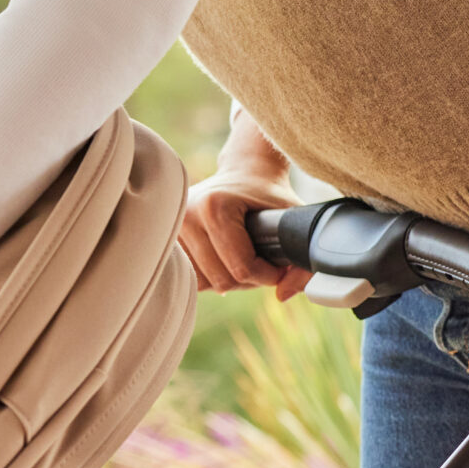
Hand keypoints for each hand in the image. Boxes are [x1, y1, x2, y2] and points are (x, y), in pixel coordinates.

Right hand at [178, 112, 313, 300]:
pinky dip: (209, 276)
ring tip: (242, 262)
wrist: (245, 171)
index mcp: (215, 207)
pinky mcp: (166, 236)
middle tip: (263, 264)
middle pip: (220, 279)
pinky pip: (189, 276)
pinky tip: (223, 261)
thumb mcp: (294, 220)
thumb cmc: (270, 196)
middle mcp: (187, 215)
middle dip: (248, 280)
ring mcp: (172, 227)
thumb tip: (282, 296)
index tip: (279, 267)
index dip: (267, 276)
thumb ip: (301, 262)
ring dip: (227, 281)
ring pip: (203, 282)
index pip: (240, 267)